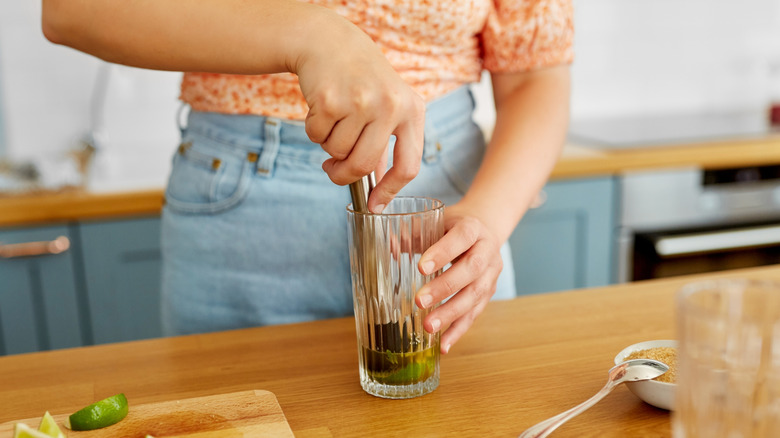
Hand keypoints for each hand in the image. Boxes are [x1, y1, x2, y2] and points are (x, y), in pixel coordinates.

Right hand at [293, 11, 424, 211]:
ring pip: (337, 152)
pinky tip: (321, 107)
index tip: (375, 206)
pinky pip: (316, 136)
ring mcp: (361, 101)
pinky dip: (314, 129)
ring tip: (333, 120)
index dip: (390, 191)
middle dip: (343, 175)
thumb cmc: (361, 80)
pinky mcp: (331, 99)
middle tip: (333, 171)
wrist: (329, 41)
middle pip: (363, 164)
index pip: (409, 166)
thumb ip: (386, 146)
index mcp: (412, 110)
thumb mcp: (387, 106)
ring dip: (328, 146)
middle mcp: (391, 105)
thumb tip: (376, 193)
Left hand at [414, 206, 503, 353]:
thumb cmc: (452, 228)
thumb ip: (412, 234)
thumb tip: (389, 245)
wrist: (484, 231)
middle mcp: (487, 250)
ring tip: (428, 327)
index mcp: (473, 228)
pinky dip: (458, 331)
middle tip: (419, 301)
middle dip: (445, 288)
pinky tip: (443, 345)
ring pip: (475, 296)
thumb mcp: (435, 223)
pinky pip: (475, 314)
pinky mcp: (489, 293)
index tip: (421, 268)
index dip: (443, 252)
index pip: (462, 237)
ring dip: (451, 314)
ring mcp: (491, 274)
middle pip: (471, 270)